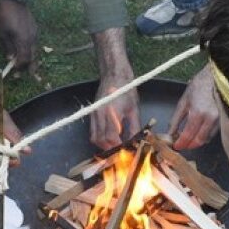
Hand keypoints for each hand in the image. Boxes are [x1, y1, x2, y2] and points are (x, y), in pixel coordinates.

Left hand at [0, 0, 37, 71]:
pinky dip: (30, 50)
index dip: (20, 67)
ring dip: (30, 58)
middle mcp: (31, 38)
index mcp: (23, 40)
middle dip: (29, 67)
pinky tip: (24, 51)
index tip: (15, 73)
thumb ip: (7, 47)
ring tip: (24, 65)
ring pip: (35, 50)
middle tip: (23, 74)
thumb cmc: (4, 16)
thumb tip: (10, 58)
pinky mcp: (34, 28)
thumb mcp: (1, 33)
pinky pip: (34, 43)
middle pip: (33, 57)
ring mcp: (34, 33)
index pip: (24, 59)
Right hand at [90, 28, 138, 148]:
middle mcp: (100, 114)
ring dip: (104, 146)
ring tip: (115, 149)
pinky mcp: (92, 114)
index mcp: (112, 112)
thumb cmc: (126, 89)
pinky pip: (92, 132)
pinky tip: (109, 141)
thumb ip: (135, 127)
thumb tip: (137, 142)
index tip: (127, 152)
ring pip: (94, 138)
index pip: (112, 136)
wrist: (114, 75)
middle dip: (111, 149)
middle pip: (101, 140)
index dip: (119, 147)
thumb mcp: (134, 109)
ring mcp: (94, 114)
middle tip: (121, 154)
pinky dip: (99, 140)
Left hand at [169, 64, 219, 149]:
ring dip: (196, 142)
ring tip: (188, 139)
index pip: (188, 135)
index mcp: (198, 113)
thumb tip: (170, 132)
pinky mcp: (223, 120)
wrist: (216, 78)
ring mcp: (218, 120)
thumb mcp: (183, 101)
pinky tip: (198, 133)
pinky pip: (212, 133)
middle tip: (181, 145)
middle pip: (198, 140)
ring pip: (206, 138)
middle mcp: (210, 119)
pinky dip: (204, 136)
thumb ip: (176, 119)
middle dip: (189, 145)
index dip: (181, 143)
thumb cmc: (199, 87)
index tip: (176, 146)